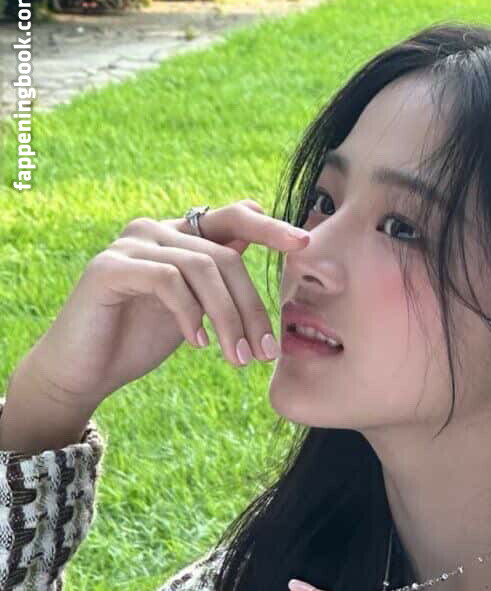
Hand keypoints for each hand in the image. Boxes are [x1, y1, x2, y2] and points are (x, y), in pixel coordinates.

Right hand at [24, 200, 310, 409]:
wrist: (85, 370)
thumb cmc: (140, 341)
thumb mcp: (194, 309)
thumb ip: (220, 281)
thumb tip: (260, 253)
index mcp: (179, 237)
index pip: (232, 219)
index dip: (270, 228)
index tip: (304, 244)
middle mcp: (154, 231)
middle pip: (225, 257)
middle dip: (253, 308)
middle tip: (266, 352)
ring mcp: (130, 246)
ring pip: (203, 269)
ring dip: (229, 319)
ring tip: (238, 358)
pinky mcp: (109, 268)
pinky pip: (169, 281)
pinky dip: (191, 315)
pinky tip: (199, 344)